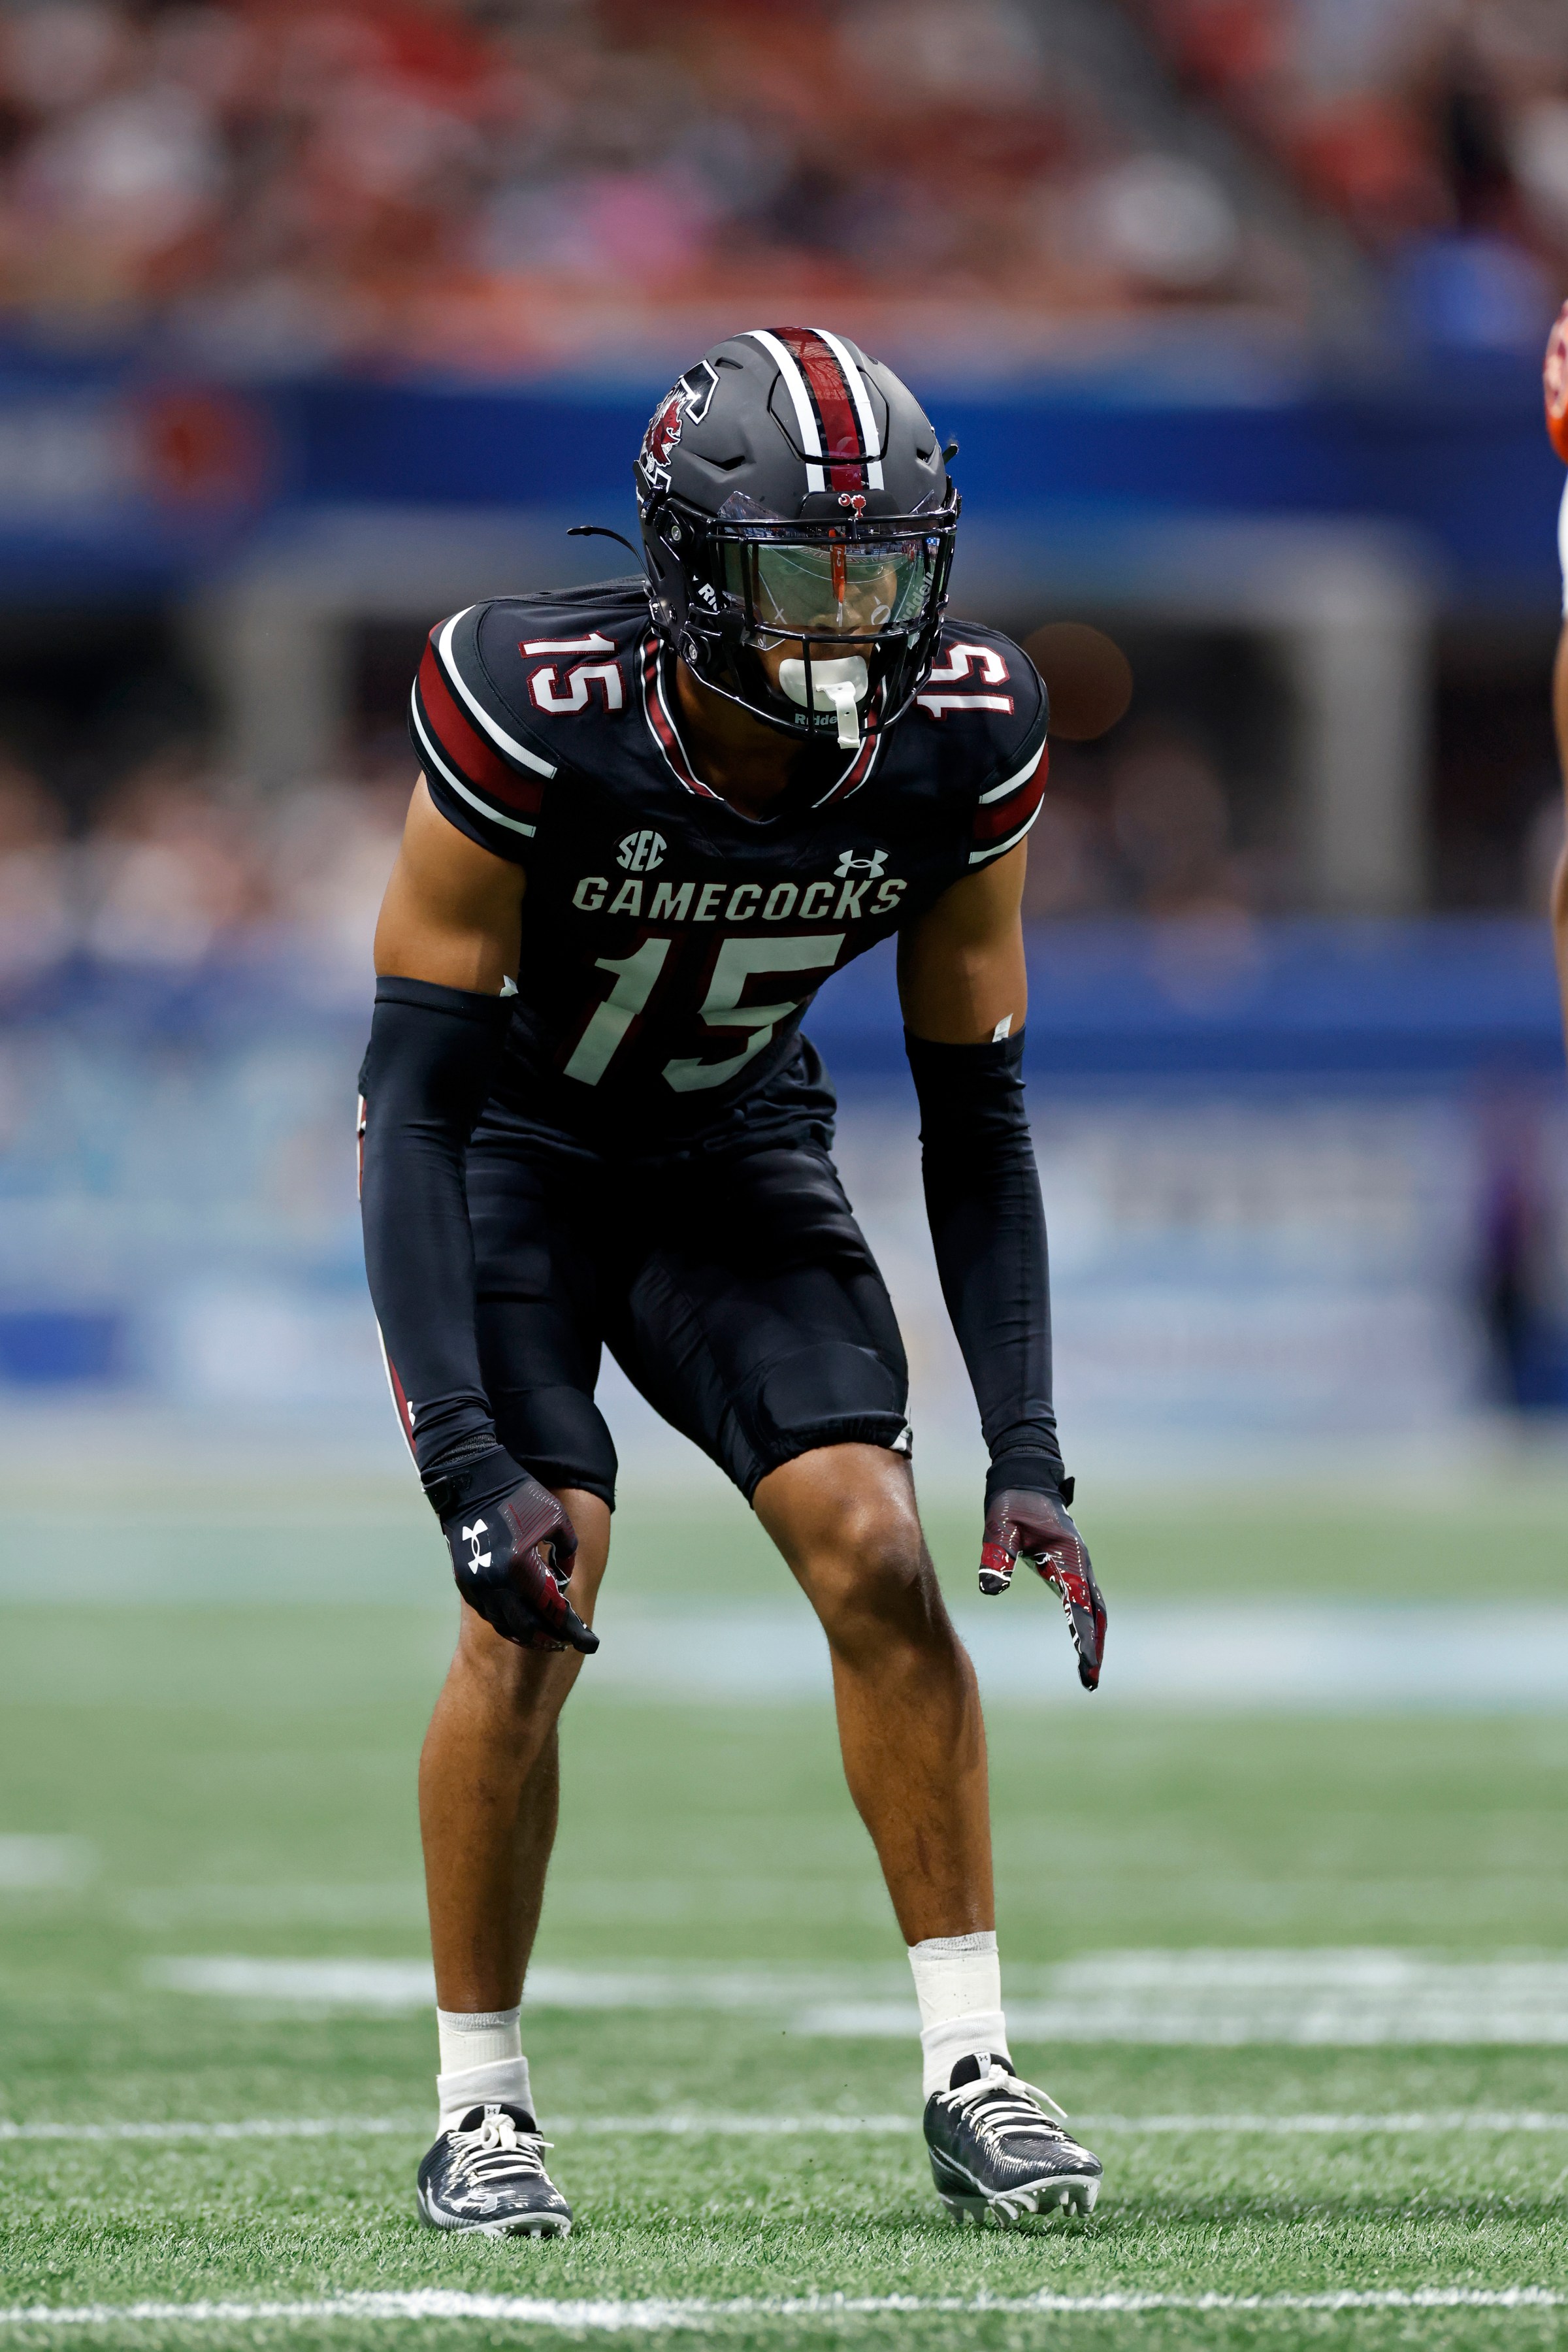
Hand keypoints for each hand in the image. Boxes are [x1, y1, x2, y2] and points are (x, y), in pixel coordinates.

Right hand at [442, 1474, 596, 1654]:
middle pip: (525, 1626)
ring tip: (543, 1634)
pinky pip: (488, 1612)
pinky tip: (519, 1618)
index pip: (550, 1609)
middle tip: (563, 1640)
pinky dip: (506, 1620)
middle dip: (547, 1638)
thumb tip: (562, 1581)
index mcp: (521, 1566)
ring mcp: (477, 1583)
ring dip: (525, 1632)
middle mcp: (497, 1581)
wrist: (473, 1483)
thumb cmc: (520, 1497)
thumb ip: (567, 1553)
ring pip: (504, 1623)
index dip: (569, 1628)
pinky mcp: (465, 1581)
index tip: (586, 1640)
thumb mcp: (557, 1520)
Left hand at [979, 1484, 1105, 1691]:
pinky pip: (1085, 1598)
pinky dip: (1088, 1621)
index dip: (1085, 1636)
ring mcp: (1078, 1564)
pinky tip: (1081, 1637)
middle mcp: (1080, 1563)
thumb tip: (990, 1589)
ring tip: (1089, 1670)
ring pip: (1095, 1606)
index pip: (1080, 1604)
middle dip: (1094, 1645)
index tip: (1087, 1664)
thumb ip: (997, 1555)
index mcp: (1068, 1556)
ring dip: (1094, 1635)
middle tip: (1089, 1680)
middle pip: (1096, 1611)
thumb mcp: (999, 1525)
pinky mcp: (1070, 1565)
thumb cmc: (1011, 1501)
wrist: (1025, 1477)